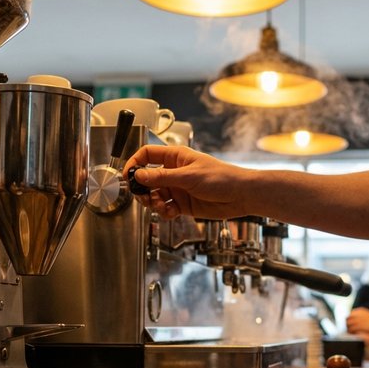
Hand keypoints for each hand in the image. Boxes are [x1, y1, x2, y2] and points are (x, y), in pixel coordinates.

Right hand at [124, 145, 250, 219]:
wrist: (240, 196)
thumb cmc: (221, 178)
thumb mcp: (188, 176)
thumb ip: (161, 177)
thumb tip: (139, 175)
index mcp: (175, 157)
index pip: (147, 154)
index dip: (135, 163)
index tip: (128, 176)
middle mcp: (174, 172)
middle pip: (147, 178)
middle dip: (143, 189)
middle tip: (144, 197)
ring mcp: (178, 188)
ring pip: (155, 195)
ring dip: (153, 203)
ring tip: (161, 206)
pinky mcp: (183, 204)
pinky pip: (166, 208)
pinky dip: (165, 212)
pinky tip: (171, 213)